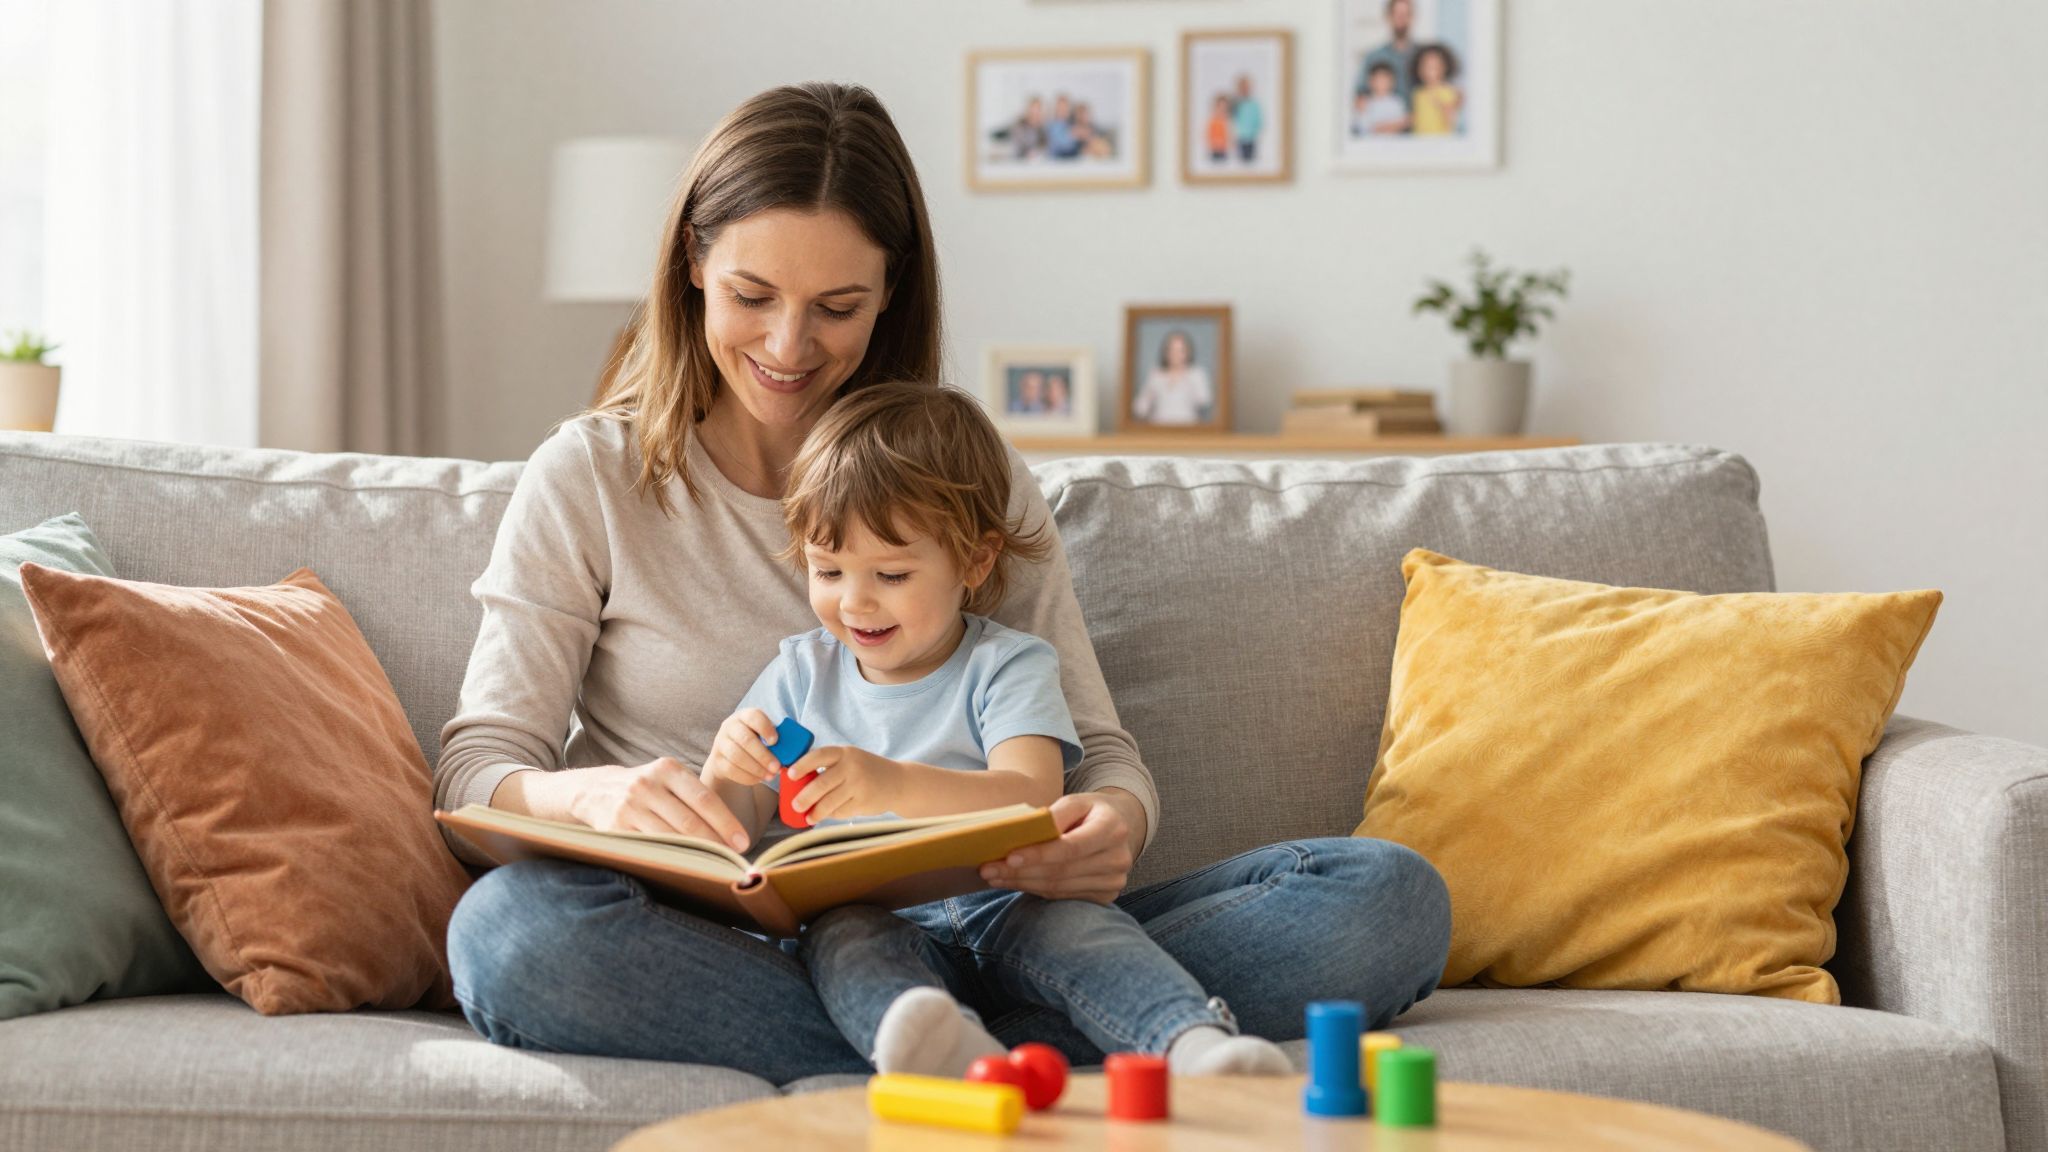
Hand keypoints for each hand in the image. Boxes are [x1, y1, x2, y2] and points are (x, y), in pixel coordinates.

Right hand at [564, 758, 751, 850]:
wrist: (596, 791)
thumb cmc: (647, 788)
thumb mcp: (668, 778)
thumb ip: (695, 796)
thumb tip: (730, 829)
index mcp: (667, 769)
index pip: (705, 798)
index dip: (727, 822)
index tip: (744, 841)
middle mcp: (647, 785)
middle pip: (690, 822)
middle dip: (716, 843)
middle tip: (733, 858)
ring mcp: (629, 807)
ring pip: (671, 837)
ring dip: (697, 855)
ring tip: (715, 865)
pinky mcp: (616, 828)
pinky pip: (651, 848)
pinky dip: (671, 858)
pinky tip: (687, 866)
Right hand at [703, 708, 781, 787]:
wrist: (728, 755)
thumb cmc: (755, 742)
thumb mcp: (762, 734)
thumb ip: (774, 739)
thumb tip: (792, 751)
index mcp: (744, 716)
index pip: (753, 716)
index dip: (765, 728)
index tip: (776, 741)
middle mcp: (730, 726)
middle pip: (745, 739)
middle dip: (763, 755)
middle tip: (777, 767)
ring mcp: (720, 743)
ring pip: (737, 756)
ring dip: (756, 768)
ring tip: (771, 776)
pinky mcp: (716, 760)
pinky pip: (731, 770)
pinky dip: (747, 776)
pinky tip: (759, 779)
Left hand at [787, 746, 905, 822]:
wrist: (898, 782)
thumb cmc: (866, 770)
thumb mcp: (851, 760)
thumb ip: (829, 767)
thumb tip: (798, 784)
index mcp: (845, 753)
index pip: (819, 756)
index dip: (803, 765)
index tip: (790, 775)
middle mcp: (852, 767)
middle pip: (822, 783)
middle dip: (805, 796)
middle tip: (795, 805)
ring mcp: (859, 785)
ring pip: (830, 801)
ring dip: (816, 812)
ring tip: (808, 817)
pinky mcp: (864, 802)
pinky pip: (841, 811)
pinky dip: (832, 815)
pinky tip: (827, 816)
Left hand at [979, 793, 1134, 903]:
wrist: (1120, 826)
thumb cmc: (1090, 811)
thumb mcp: (1076, 800)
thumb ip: (1055, 814)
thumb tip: (1029, 832)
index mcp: (1113, 829)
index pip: (1071, 848)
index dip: (1040, 855)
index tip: (1009, 857)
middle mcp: (1118, 859)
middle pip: (1061, 871)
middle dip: (1021, 872)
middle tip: (988, 869)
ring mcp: (1113, 881)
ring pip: (1059, 888)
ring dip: (1023, 883)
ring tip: (994, 876)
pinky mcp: (1106, 896)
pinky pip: (1063, 896)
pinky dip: (1035, 890)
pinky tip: (1015, 882)